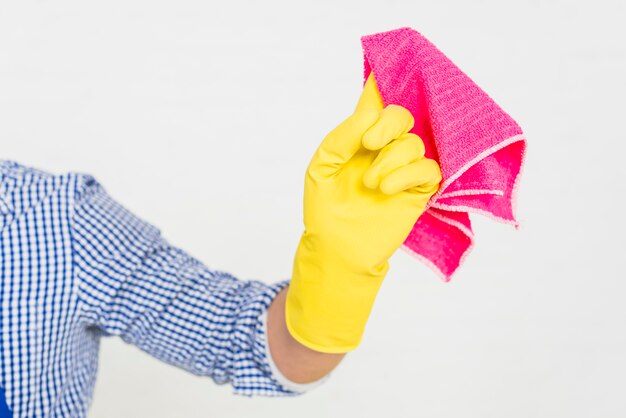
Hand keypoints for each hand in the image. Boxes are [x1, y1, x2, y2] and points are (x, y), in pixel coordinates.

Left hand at [285, 73, 441, 352]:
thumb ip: (343, 136)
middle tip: (369, 143)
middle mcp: (384, 148)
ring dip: (390, 160)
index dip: (383, 82)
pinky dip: (407, 174)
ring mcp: (403, 169)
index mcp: (359, 137)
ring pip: (414, 144)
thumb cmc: (325, 207)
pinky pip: (429, 169)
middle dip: (388, 124)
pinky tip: (386, 189)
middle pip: (402, 115)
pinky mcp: (418, 190)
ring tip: (371, 185)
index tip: (383, 68)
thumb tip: (371, 113)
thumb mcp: (322, 167)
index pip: (375, 102)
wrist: (336, 246)